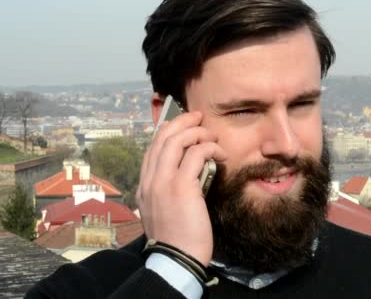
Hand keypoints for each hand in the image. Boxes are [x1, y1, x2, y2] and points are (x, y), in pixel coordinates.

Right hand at [136, 111, 226, 265]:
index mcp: (144, 186)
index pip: (152, 147)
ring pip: (177, 140)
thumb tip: (186, 176)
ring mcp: (163, 182)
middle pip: (162, 137)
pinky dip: (210, 148)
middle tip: (200, 118)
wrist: (177, 258)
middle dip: (183, 122)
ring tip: (212, 137)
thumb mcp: (164, 211)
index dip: (169, 131)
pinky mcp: (181, 186)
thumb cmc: (177, 237)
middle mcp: (149, 180)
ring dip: (198, 132)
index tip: (186, 126)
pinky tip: (221, 155)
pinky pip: (196, 154)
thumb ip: (168, 191)